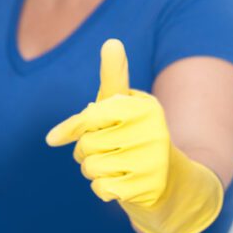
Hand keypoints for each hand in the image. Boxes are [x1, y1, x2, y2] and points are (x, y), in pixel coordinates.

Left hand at [46, 39, 169, 204]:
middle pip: (86, 146)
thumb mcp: (124, 105)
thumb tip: (112, 42)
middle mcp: (152, 132)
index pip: (90, 117)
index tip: (58, 138)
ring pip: (91, 168)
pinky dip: (104, 189)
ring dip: (95, 171)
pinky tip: (122, 184)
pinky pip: (102, 189)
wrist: (174, 181)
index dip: (72, 129)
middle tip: (109, 151)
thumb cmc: (135, 135)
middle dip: (87, 152)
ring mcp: (153, 162)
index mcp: (144, 107)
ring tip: (116, 166)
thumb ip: (113, 78)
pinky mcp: (149, 189)